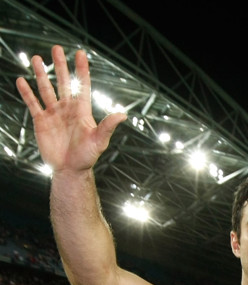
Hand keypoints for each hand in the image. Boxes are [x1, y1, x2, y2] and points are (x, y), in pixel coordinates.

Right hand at [15, 45, 125, 172]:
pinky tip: (21, 81)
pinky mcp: (41, 122)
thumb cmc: (87, 157)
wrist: (70, 170)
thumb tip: (123, 115)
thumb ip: (108, 126)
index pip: (82, 86)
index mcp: (81, 111)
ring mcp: (54, 114)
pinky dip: (27, 93)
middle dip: (60, 66)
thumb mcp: (99, 141)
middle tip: (56, 48)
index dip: (82, 70)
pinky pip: (33, 104)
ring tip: (35, 58)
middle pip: (63, 83)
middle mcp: (67, 109)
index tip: (80, 54)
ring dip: (41, 74)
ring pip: (46, 89)